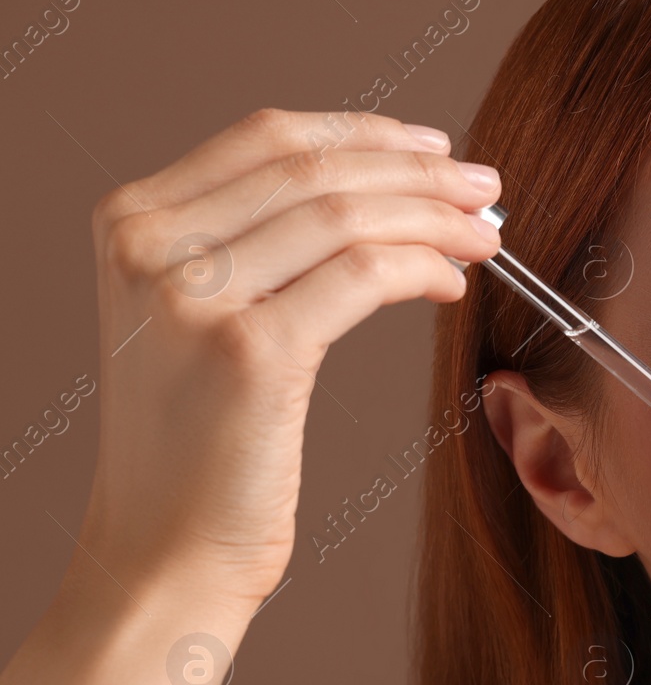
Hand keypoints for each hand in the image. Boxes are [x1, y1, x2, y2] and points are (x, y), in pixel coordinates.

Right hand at [77, 108, 501, 607]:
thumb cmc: (200, 442)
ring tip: (484, 235)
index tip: (433, 149)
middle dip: (417, 173)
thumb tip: (382, 189)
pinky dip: (423, 268)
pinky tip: (451, 285)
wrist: (164, 551)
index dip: (366, 134)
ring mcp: (193, 295)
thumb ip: (255, 245)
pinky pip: (365, 275)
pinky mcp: (251, 350)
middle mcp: (151, 245)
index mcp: (132, 220)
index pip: (267, 138)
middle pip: (314, 170)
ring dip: (434, 218)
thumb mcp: (198, 317)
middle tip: (484, 188)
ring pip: (347, 215)